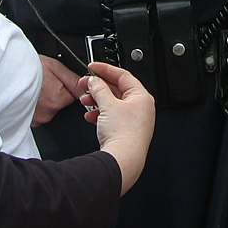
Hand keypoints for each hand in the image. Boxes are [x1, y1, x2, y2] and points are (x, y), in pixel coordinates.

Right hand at [32, 56, 81, 126]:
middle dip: (57, 94)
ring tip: (36, 88)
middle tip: (45, 83)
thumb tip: (88, 88)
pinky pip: (38, 114)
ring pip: (49, 110)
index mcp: (58, 100)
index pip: (73, 97)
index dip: (68, 87)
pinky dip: (35, 106)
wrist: (6, 72)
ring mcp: (36, 120)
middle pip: (61, 105)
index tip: (59, 81)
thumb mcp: (56, 67)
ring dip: (46, 101)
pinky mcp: (26, 121)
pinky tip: (30, 96)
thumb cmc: (28, 68)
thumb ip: (74, 80)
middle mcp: (48, 114)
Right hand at [78, 62, 155, 194]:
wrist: (123, 160)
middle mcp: (141, 107)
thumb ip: (99, 89)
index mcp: (141, 96)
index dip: (105, 69)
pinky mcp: (127, 131)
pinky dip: (101, 114)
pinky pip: (113, 116)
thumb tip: (94, 81)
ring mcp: (135, 120)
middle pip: (117, 90)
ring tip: (85, 101)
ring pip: (113, 104)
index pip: (123, 75)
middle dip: (99, 88)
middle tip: (85, 85)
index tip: (93, 67)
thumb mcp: (108, 105)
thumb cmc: (123, 135)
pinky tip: (91, 116)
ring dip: (97, 101)